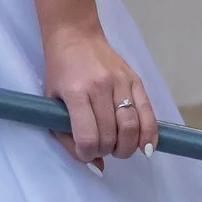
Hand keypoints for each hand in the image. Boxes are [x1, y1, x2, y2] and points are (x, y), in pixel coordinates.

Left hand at [43, 25, 154, 164]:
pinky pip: (148, 114)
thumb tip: (95, 165)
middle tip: (101, 148)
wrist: (75, 36)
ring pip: (132, 128)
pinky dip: (149, 136)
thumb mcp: (52, 102)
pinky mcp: (136, 80)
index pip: (88, 136)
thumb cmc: (60, 72)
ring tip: (119, 148)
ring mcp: (121, 82)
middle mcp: (100, 86)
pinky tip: (145, 146)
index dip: (87, 153)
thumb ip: (67, 137)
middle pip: (111, 135)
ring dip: (126, 147)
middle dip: (106, 151)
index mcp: (75, 92)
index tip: (85, 152)